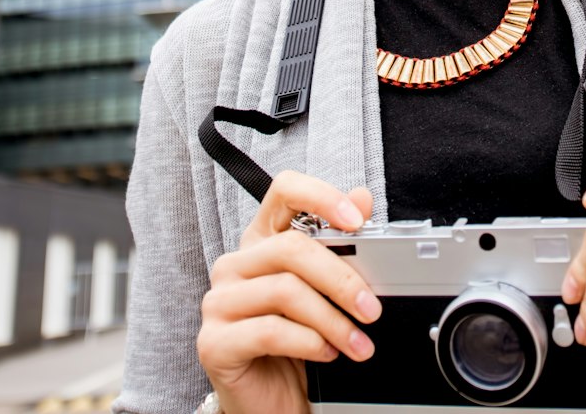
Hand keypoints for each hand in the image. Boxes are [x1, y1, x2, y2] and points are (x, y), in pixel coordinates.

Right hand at [196, 172, 380, 413]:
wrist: (270, 401)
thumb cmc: (294, 343)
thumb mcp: (322, 293)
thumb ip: (340, 245)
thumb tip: (362, 198)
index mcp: (261, 242)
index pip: (284, 192)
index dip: (321, 196)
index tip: (356, 220)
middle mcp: (235, 265)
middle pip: (291, 247)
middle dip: (341, 278)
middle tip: (371, 308)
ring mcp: (219, 302)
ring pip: (285, 291)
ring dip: (333, 320)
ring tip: (357, 342)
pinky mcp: (213, 341)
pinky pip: (269, 330)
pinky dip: (308, 342)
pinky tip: (326, 353)